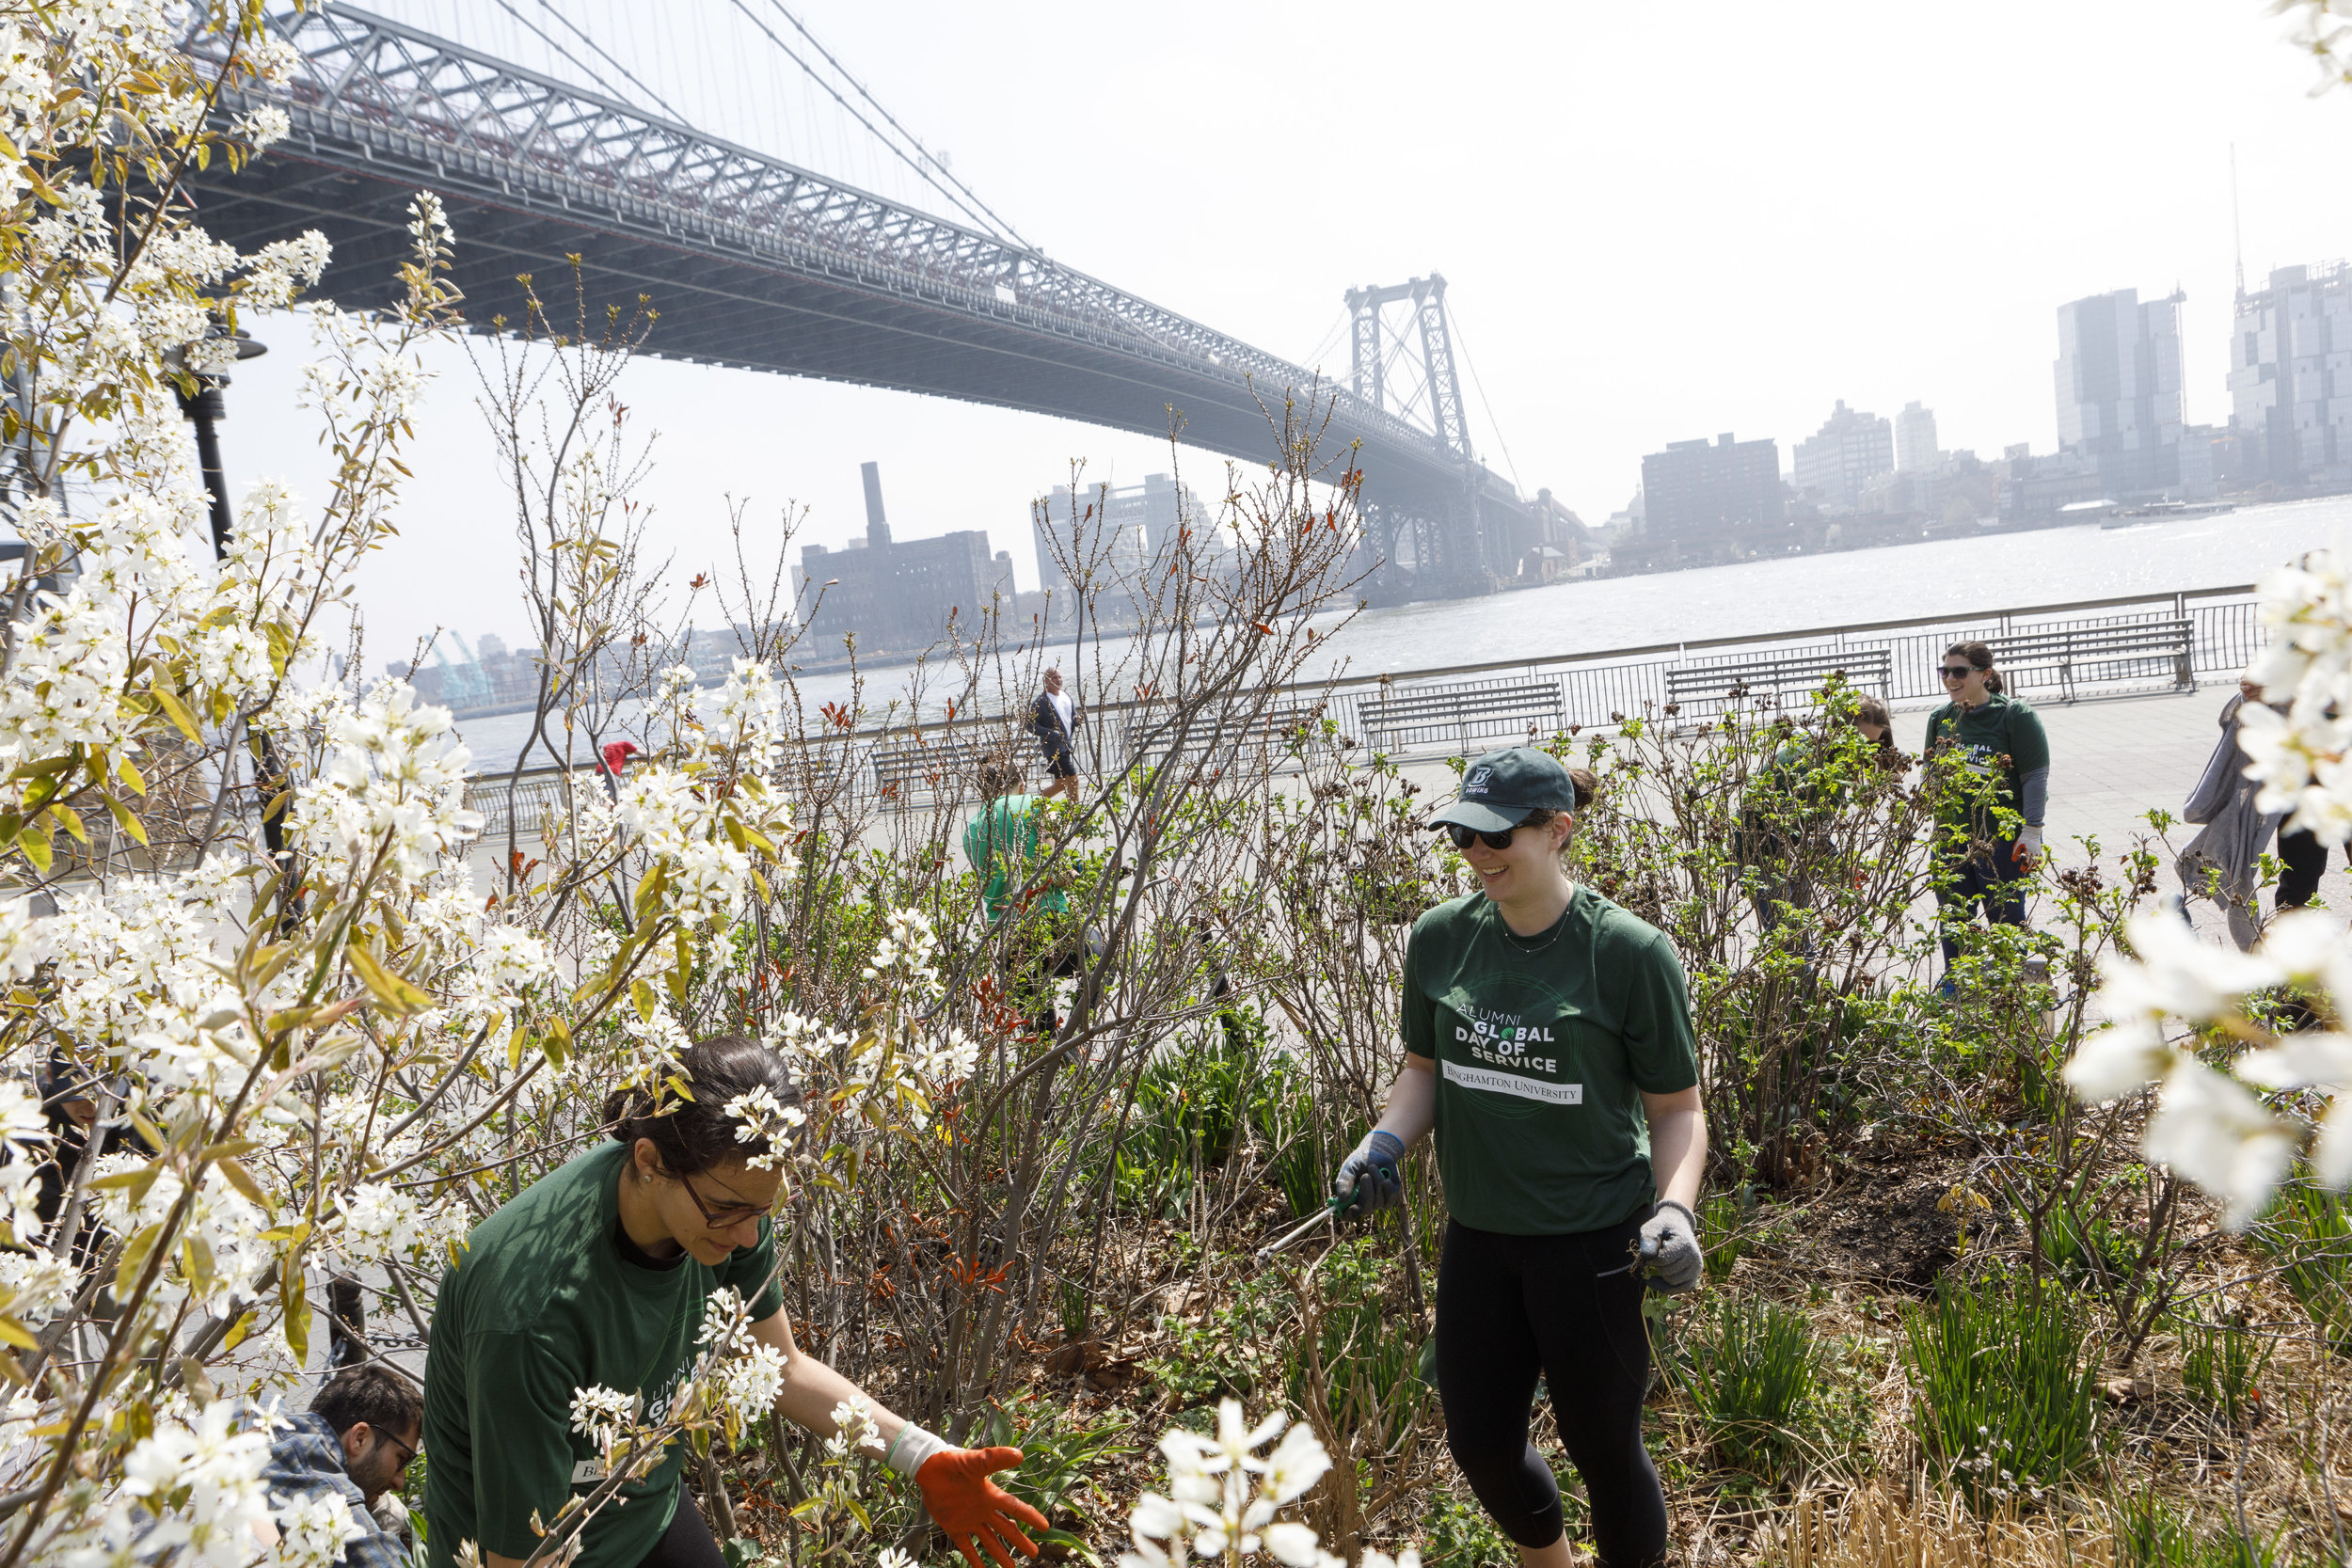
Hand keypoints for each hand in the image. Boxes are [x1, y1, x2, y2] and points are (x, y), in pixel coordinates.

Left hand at [916, 1447, 1048, 1567]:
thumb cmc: (953, 1461)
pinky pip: (966, 1546)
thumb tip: (1020, 1455)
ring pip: (989, 1541)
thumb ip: (995, 1459)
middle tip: (1034, 1554)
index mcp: (991, 1495)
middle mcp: (983, 1510)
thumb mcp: (976, 1460)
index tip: (1045, 1527)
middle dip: (1020, 1541)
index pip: (1015, 1508)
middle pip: (1006, 1529)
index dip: (1030, 1517)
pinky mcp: (954, 1526)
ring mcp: (969, 1520)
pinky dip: (974, 1559)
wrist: (929, 1467)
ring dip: (1001, 1555)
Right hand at [1331, 1130, 1404, 1215]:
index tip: (1353, 1207)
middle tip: (1366, 1176)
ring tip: (1373, 1168)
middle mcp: (1364, 1205)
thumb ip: (1344, 1182)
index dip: (1350, 1215)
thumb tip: (1342, 1199)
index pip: (1348, 1215)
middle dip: (1367, 1192)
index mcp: (1350, 1200)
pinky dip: (1388, 1187)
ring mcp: (1378, 1203)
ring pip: (1379, 1202)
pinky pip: (1391, 1198)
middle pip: (1366, 1209)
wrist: (1377, 1153)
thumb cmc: (1359, 1162)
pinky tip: (1386, 1178)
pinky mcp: (1391, 1198)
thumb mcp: (1349, 1168)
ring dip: (1377, 1182)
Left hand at [1637, 1200, 1702, 1292]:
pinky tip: (1655, 1281)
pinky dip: (1666, 1288)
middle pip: (1668, 1273)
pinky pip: (1680, 1289)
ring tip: (1655, 1267)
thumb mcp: (1652, 1228)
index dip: (1650, 1260)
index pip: (1663, 1260)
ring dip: (1659, 1278)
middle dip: (1655, 1268)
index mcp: (1685, 1244)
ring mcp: (1696, 1269)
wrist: (1677, 1227)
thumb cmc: (1662, 1228)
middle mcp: (1694, 1257)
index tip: (1646, 1254)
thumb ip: (1648, 1239)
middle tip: (1652, 1259)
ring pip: (1673, 1283)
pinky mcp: (1694, 1277)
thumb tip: (1647, 1256)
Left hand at [2012, 824, 2043, 870]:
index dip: (2024, 866)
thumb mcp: (2017, 844)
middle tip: (2023, 872)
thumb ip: (2015, 852)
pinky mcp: (2040, 851)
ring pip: (2037, 861)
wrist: (2032, 832)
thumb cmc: (2023, 838)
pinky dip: (2038, 863)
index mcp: (2028, 850)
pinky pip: (2041, 858)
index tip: (2021, 870)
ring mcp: (2038, 851)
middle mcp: (2034, 851)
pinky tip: (2035, 865)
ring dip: (2033, 866)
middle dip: (2027, 868)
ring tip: (2028, 870)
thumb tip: (2014, 861)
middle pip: (2032, 862)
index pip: (2027, 860)